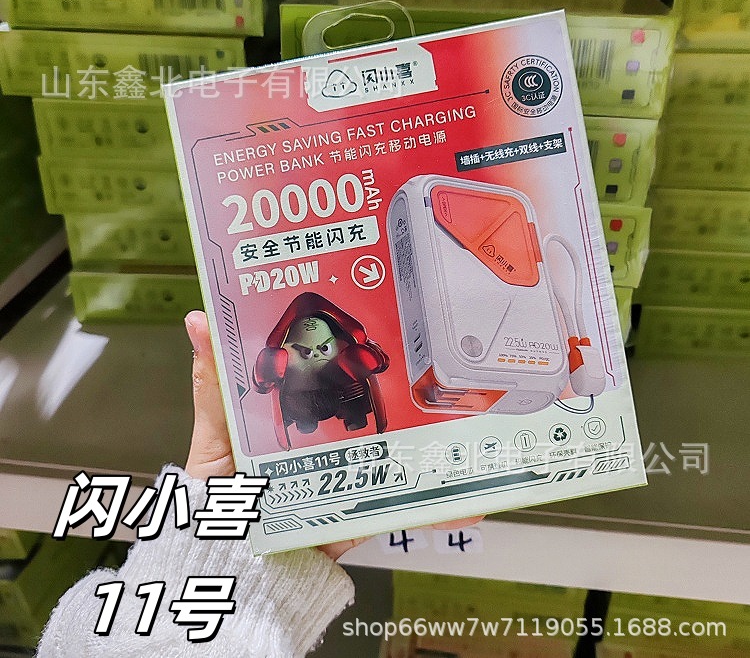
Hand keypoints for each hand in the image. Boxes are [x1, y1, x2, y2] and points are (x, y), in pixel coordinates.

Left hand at [183, 311, 482, 558]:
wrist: (230, 581)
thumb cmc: (214, 507)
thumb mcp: (214, 442)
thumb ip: (213, 389)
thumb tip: (199, 323)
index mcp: (290, 415)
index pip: (324, 371)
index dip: (349, 345)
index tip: (378, 313)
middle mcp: (324, 441)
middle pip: (370, 407)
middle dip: (406, 388)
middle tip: (440, 364)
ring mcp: (346, 475)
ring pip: (395, 453)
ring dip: (434, 444)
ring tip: (469, 426)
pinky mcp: (359, 512)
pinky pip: (399, 506)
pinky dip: (432, 506)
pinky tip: (462, 502)